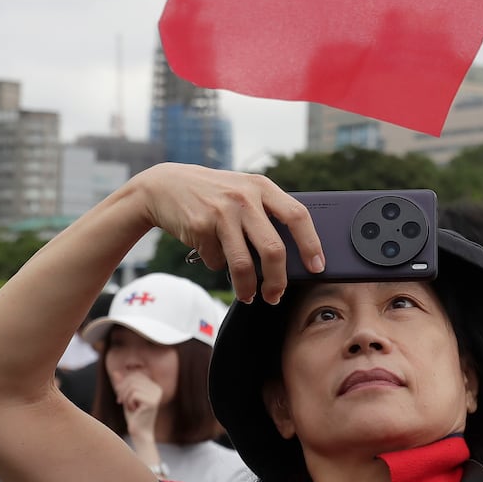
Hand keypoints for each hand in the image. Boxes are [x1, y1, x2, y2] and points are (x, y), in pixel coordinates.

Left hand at [113, 372, 163, 441]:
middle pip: (134, 378)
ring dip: (125, 396)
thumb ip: (122, 384)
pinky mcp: (152, 402)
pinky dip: (128, 402)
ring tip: (127, 406)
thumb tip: (116, 372)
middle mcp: (157, 389)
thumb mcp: (126, 397)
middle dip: (123, 389)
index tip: (120, 396)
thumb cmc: (134, 416)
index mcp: (154, 386)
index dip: (125, 382)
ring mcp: (156, 395)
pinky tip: (133, 410)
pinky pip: (134, 394)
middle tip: (120, 401)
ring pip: (133, 386)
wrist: (140, 433)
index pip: (136, 374)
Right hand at [127, 164, 322, 304]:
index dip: (311, 244)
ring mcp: (221, 212)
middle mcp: (244, 197)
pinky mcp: (199, 227)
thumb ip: (266, 213)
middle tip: (276, 295)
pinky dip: (216, 264)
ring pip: (243, 264)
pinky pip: (216, 261)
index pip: (297, 215)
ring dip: (247, 288)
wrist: (165, 185)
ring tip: (248, 296)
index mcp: (261, 186)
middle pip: (273, 248)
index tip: (317, 267)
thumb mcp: (243, 190)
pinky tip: (211, 253)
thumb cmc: (214, 193)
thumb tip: (293, 254)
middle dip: (278, 280)